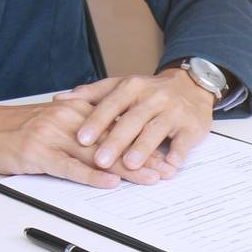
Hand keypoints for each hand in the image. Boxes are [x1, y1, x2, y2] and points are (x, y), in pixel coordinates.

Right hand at [0, 99, 167, 187]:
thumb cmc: (18, 129)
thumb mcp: (55, 123)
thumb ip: (82, 130)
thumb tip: (112, 145)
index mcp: (76, 110)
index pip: (117, 127)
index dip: (143, 142)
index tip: (166, 155)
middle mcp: (69, 120)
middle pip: (113, 140)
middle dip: (144, 157)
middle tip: (167, 170)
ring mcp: (53, 135)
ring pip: (97, 153)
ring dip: (126, 168)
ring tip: (150, 179)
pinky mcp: (37, 153)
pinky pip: (69, 166)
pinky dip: (91, 175)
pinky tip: (109, 182)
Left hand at [56, 70, 214, 175]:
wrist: (192, 86)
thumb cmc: (151, 91)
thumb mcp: (122, 86)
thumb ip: (92, 94)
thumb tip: (60, 98)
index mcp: (133, 87)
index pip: (111, 104)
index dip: (96, 122)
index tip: (81, 138)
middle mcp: (153, 98)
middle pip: (132, 120)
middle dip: (116, 141)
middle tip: (100, 160)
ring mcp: (174, 112)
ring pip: (156, 130)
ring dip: (143, 149)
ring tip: (130, 165)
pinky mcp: (191, 126)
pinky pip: (184, 141)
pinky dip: (177, 154)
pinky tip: (169, 166)